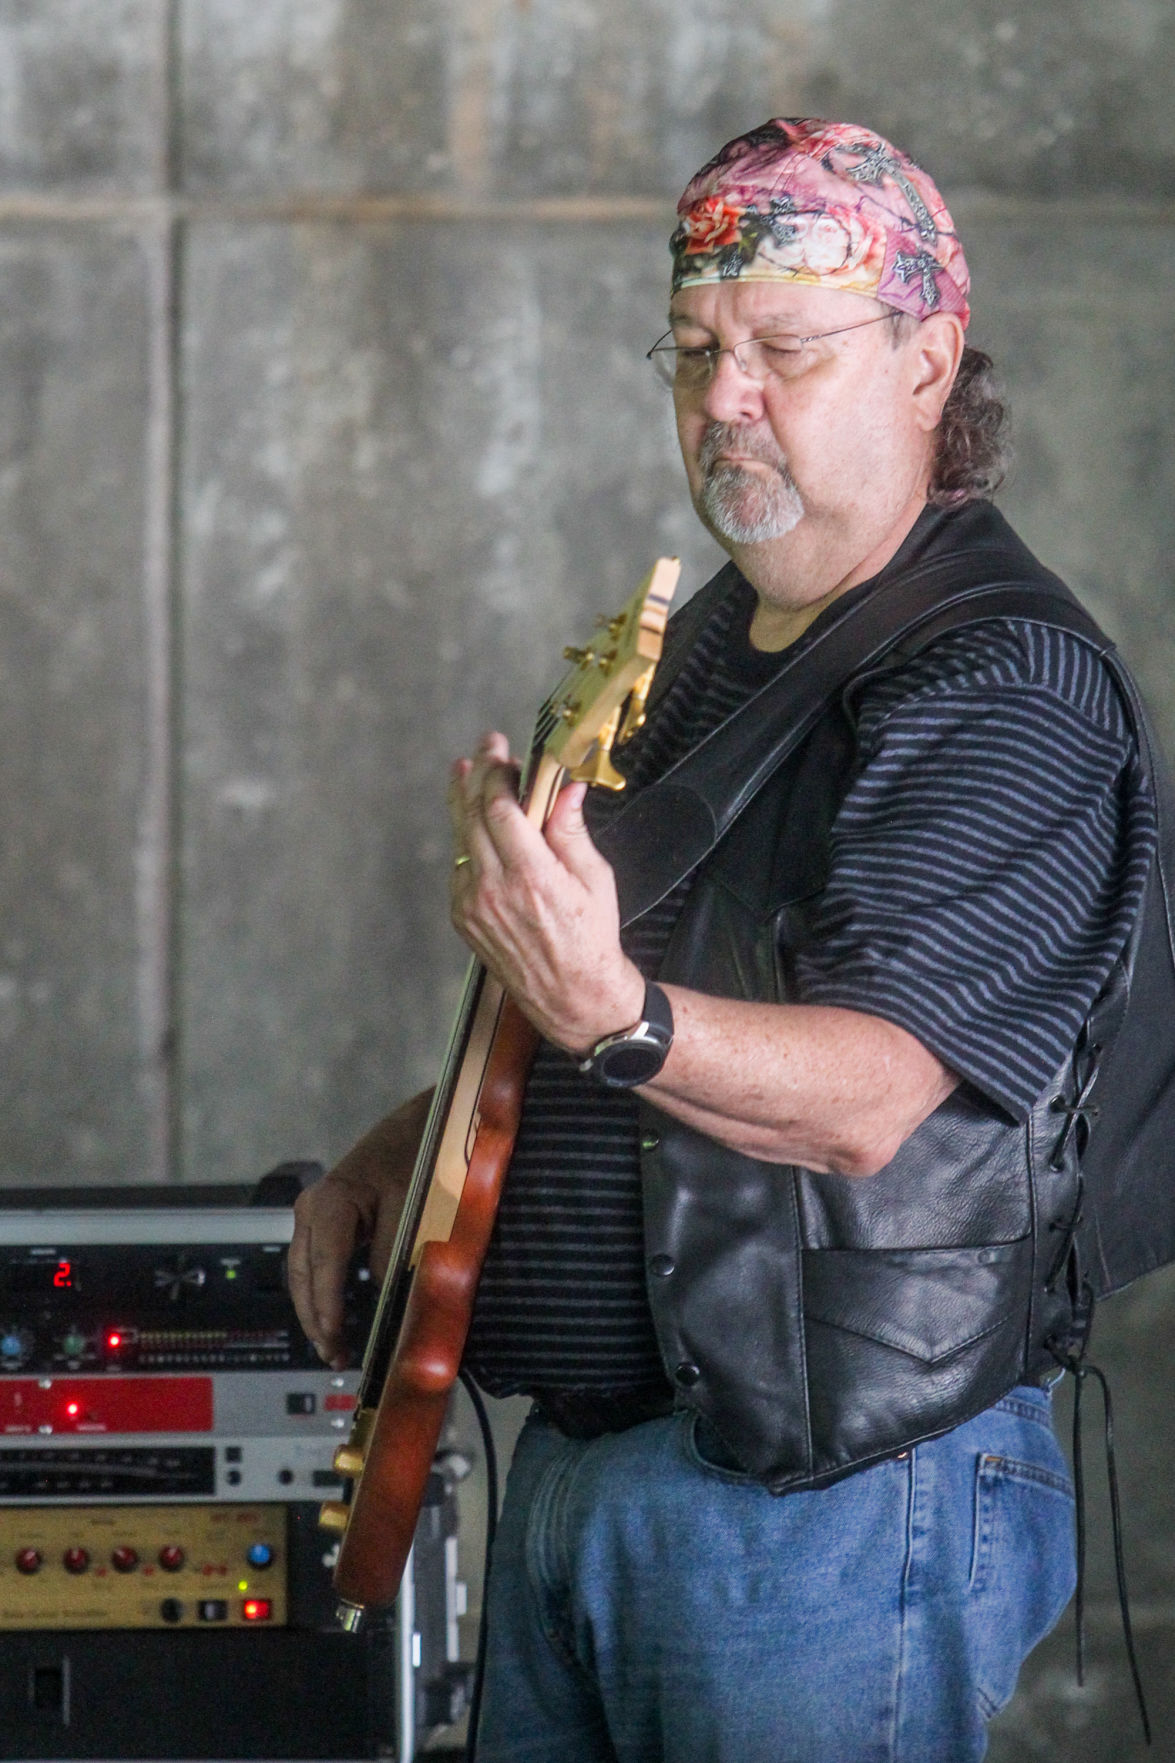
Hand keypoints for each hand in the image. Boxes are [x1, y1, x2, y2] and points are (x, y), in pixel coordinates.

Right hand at [287, 1090, 431, 1367]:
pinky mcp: (329, 1219)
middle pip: (304, 1277)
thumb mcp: (413, 1205)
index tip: (336, 1341)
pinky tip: (339, 1317)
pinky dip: (326, 1291)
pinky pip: (320, 1263)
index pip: (323, 1268)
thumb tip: (383, 1299)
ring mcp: (316, 1213)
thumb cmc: (419, 1154)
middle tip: (336, 1356)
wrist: (425, 1122)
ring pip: (307, 1273)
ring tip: (335, 1347)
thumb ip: (393, 1253)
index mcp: (329, 1203)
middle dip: (317, 1320)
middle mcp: (313, 1208)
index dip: (328, 1310)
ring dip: (318, 1310)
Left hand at [448, 732, 644, 1051]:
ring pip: (459, 839)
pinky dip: (465, 839)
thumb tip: (566, 791)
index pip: (499, 807)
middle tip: (484, 751)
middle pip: (471, 816)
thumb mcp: (595, 879)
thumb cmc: (590, 937)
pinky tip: (474, 824)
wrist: (572, 994)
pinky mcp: (463, 918)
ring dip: (462, 803)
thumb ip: (572, 831)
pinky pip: (459, 867)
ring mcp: (472, 905)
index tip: (501, 750)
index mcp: (531, 875)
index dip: (496, 772)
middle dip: (476, 776)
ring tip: (466, 774)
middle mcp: (494, 888)